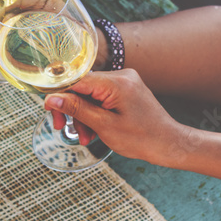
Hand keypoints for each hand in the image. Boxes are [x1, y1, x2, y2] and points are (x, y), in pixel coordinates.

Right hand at [44, 70, 186, 158]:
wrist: (170, 144)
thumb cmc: (142, 139)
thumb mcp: (104, 126)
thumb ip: (77, 109)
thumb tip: (52, 98)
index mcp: (116, 82)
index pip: (76, 81)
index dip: (59, 96)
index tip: (50, 113)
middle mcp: (121, 76)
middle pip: (82, 87)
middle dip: (72, 110)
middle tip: (63, 128)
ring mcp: (125, 81)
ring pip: (90, 94)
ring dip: (83, 115)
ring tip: (85, 137)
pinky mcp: (126, 89)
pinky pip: (101, 96)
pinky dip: (94, 112)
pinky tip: (94, 130)